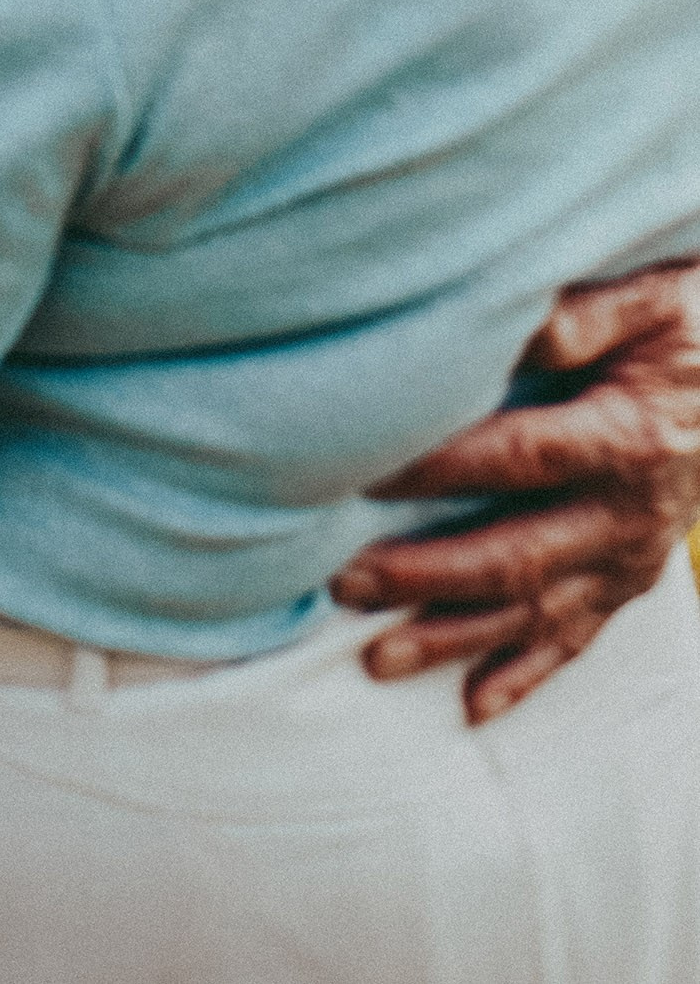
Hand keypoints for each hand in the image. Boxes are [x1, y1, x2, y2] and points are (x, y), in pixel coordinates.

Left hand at [331, 264, 699, 721]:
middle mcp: (629, 516)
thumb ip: (584, 313)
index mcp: (629, 440)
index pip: (517, 459)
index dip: (438, 470)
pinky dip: (524, 675)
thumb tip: (513, 318)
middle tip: (343, 584)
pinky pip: (577, 639)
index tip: (361, 476)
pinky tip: (471, 707)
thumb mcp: (655, 300)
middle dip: (425, 576)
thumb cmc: (691, 328)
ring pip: (535, 613)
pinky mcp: (631, 581)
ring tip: (375, 658)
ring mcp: (631, 559)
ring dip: (454, 638)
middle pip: (515, 555)